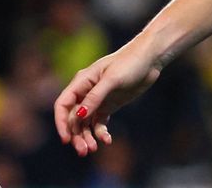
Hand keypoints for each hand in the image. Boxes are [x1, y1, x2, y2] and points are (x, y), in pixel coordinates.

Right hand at [53, 40, 162, 155]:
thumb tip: (79, 115)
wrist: (149, 60)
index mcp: (81, 81)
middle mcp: (86, 92)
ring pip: (85, 123)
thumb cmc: (129, 63)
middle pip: (73, 118)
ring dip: (87, 137)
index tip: (66, 140)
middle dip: (76, 135)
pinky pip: (99, 123)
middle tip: (84, 151)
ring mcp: (97, 99)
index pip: (63, 104)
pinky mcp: (108, 105)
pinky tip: (107, 140)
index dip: (61, 123)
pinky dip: (100, 133)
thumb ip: (95, 97)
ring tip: (94, 149)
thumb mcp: (112, 79)